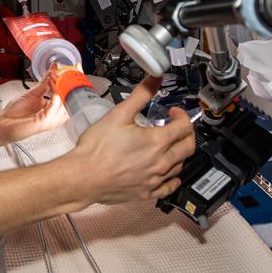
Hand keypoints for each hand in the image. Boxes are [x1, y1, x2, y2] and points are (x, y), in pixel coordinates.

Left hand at [0, 74, 67, 146]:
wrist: (3, 122)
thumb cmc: (16, 113)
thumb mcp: (33, 93)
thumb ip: (45, 82)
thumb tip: (54, 69)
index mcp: (54, 108)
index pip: (68, 95)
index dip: (73, 82)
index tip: (76, 68)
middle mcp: (54, 115)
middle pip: (70, 100)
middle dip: (71, 85)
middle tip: (71, 72)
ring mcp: (50, 120)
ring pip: (64, 107)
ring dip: (63, 92)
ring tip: (61, 79)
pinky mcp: (42, 124)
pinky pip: (52, 113)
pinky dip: (55, 102)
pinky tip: (55, 94)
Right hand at [61, 75, 195, 205]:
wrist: (83, 177)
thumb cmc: (97, 149)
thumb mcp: (119, 114)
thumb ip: (141, 94)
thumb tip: (154, 79)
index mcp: (157, 141)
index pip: (184, 127)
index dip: (182, 115)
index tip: (174, 112)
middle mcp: (160, 162)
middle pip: (188, 147)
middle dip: (186, 133)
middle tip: (177, 127)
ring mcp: (154, 180)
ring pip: (180, 166)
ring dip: (180, 154)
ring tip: (171, 146)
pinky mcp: (146, 193)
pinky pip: (168, 187)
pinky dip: (173, 179)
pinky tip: (170, 175)